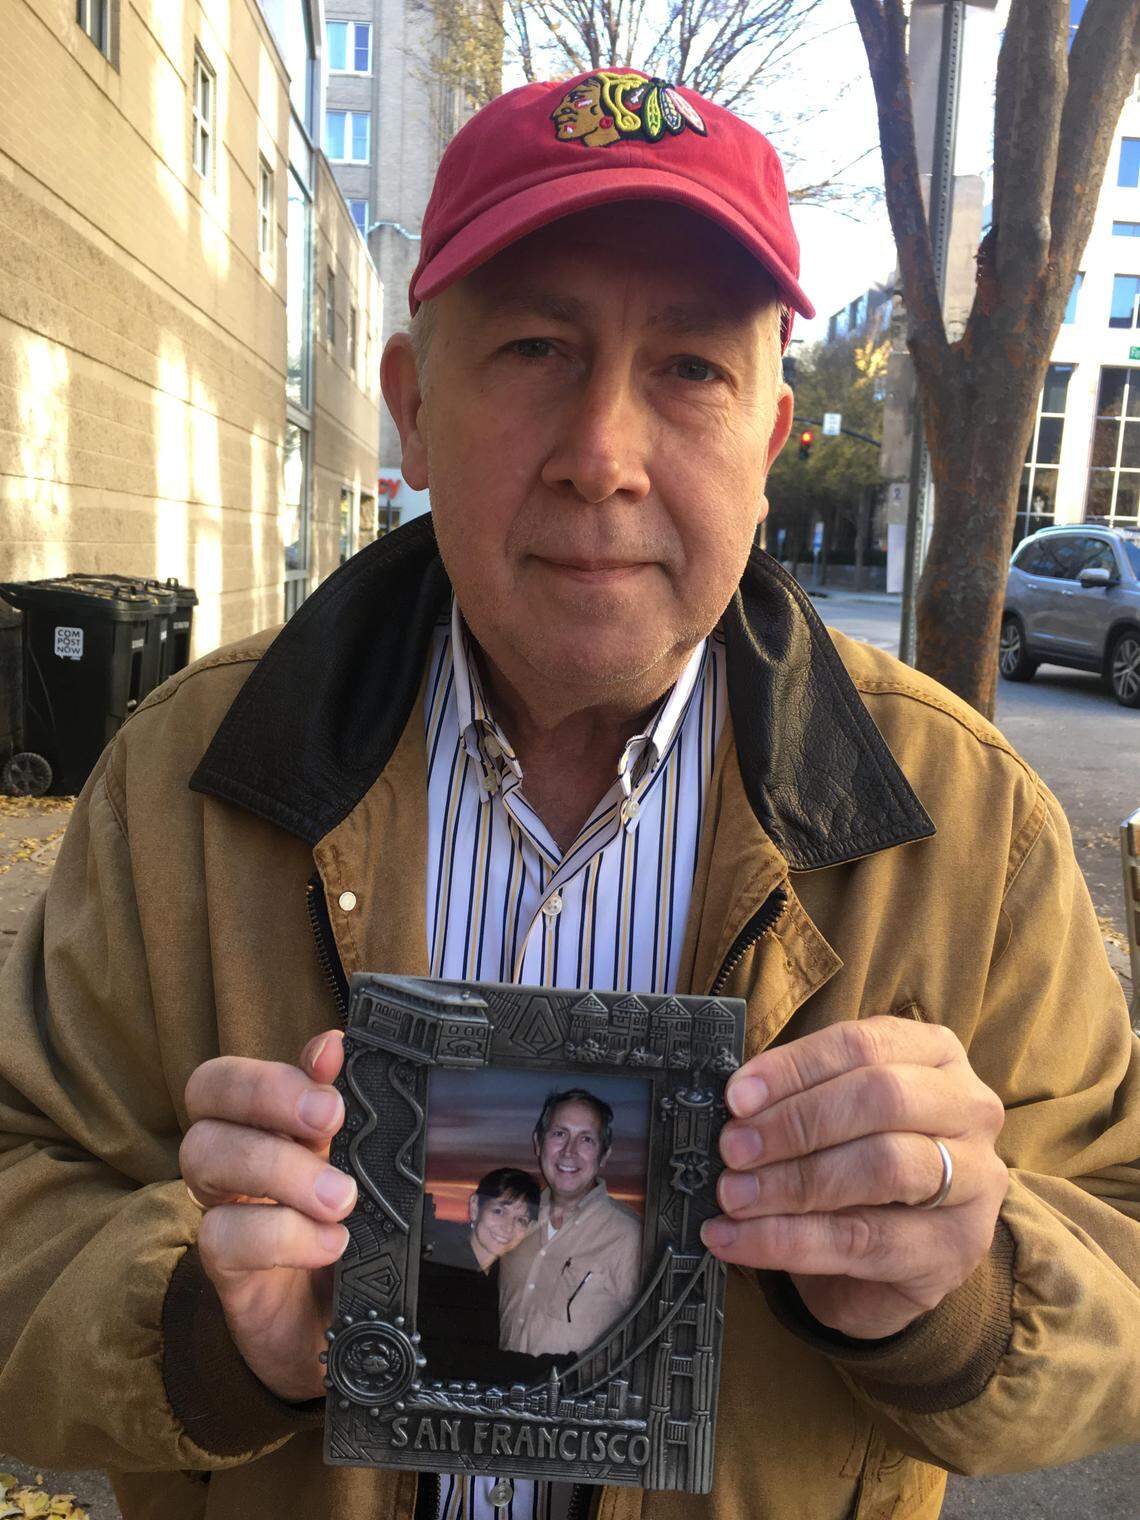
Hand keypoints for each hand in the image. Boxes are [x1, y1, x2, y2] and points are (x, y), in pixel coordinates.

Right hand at [180, 1031, 353, 1400]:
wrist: (347, 1325)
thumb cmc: (353, 1229)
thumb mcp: (358, 1167)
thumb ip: (345, 1109)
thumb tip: (332, 1044)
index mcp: (266, 1121)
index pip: (234, 1071)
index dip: (273, 1062)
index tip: (330, 1060)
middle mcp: (232, 1154)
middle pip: (205, 1091)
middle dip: (268, 1094)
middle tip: (330, 1119)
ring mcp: (222, 1207)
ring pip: (205, 1154)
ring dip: (279, 1167)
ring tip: (340, 1199)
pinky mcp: (225, 1268)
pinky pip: (222, 1236)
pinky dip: (281, 1235)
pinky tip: (330, 1244)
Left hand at [701, 1017, 1007, 1338]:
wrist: (887, 1265)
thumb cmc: (853, 1167)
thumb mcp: (830, 1118)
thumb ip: (793, 1100)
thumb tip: (732, 1103)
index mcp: (935, 1055)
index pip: (861, 1045)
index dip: (793, 1069)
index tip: (736, 1097)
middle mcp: (969, 1109)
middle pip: (881, 1098)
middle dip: (795, 1123)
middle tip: (732, 1149)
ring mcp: (974, 1181)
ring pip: (882, 1167)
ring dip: (791, 1182)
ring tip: (732, 1197)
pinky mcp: (953, 1249)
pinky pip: (863, 1240)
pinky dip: (787, 1240)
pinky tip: (735, 1240)